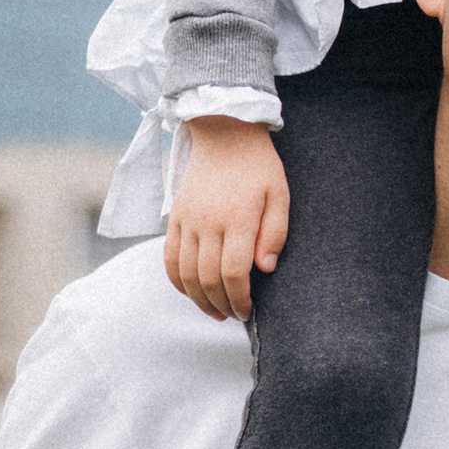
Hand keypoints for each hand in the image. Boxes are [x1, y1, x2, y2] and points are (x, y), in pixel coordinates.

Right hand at [165, 116, 288, 319]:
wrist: (223, 132)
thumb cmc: (258, 165)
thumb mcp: (280, 194)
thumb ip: (275, 233)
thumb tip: (265, 269)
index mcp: (238, 218)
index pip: (233, 273)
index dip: (240, 299)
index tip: (249, 311)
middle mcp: (208, 222)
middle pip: (208, 279)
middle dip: (222, 306)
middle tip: (235, 316)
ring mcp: (187, 221)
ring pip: (185, 274)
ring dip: (199, 300)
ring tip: (215, 312)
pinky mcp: (175, 218)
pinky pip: (169, 259)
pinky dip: (178, 282)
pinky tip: (192, 293)